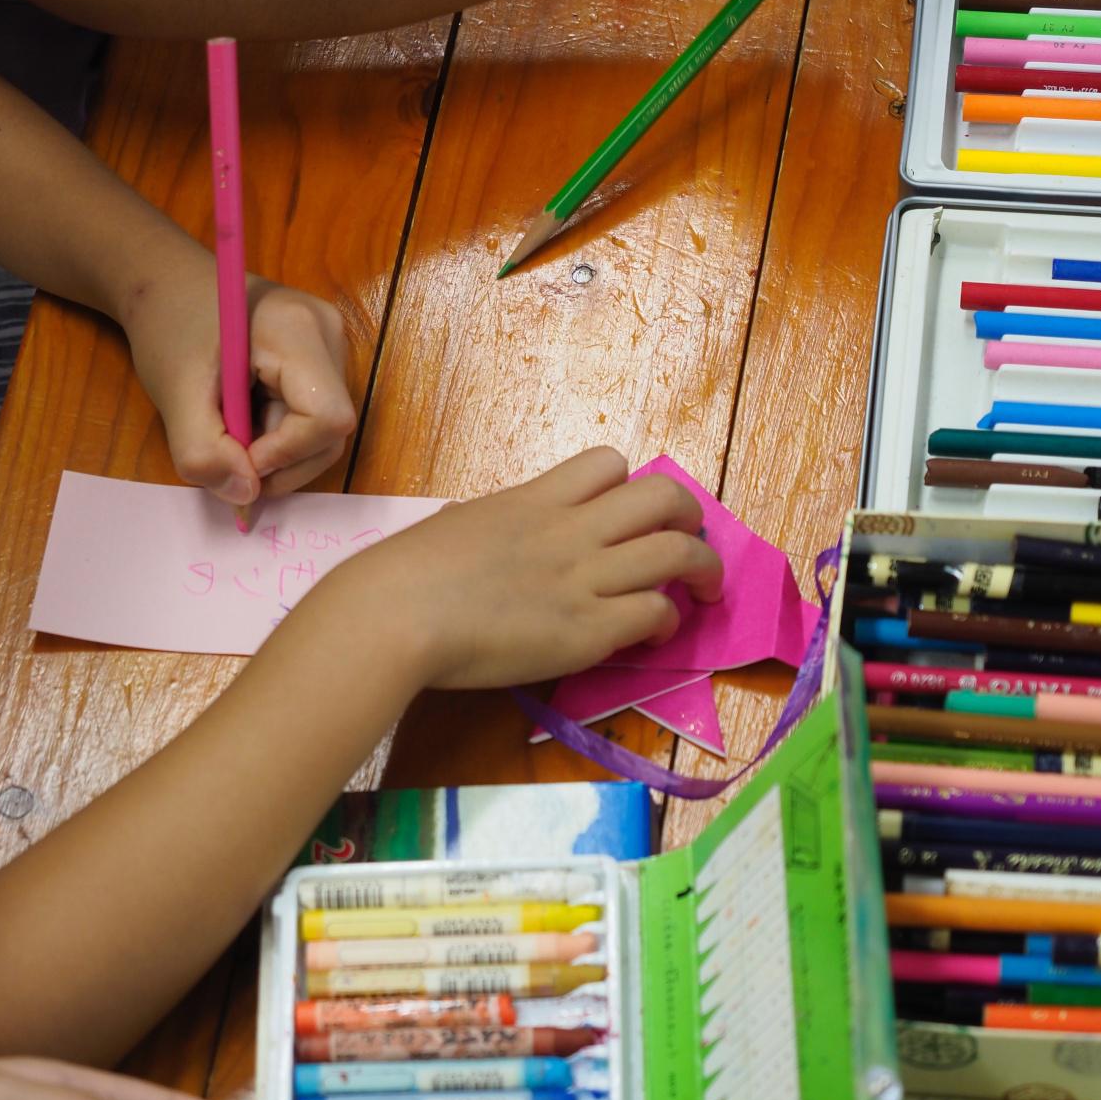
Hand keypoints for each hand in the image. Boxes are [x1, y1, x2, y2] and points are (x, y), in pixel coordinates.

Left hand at [124, 254, 356, 505]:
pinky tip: (246, 416)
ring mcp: (331, 345)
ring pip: (325, 431)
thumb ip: (202, 451)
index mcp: (298, 329)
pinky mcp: (323, 358)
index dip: (286, 454)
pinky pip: (315, 417)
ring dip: (278, 450)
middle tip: (229, 454)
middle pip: (331, 431)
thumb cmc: (169, 325)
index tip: (237, 457)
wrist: (166, 283)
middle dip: (280, 459)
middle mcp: (329, 333)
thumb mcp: (174, 392)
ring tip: (232, 429)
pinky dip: (279, 435)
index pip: (327, 418)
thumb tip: (245, 495)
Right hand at [321, 448, 723, 690]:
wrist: (396, 614)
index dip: (629, 484)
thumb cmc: (406, 572)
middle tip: (689, 542)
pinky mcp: (587, 631)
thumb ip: (493, 525)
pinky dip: (667, 621)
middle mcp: (571, 530)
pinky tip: (653, 635)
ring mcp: (584, 579)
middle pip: (664, 498)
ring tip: (704, 591)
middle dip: (690, 517)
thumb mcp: (458, 525)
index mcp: (536, 499)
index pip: (609, 464)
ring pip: (678, 554)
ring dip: (703, 571)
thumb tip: (491, 531)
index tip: (626, 513)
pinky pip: (656, 612)